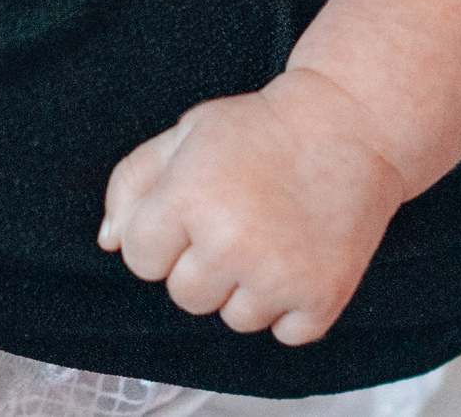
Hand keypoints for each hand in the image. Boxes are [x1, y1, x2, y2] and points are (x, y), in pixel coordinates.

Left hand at [96, 68, 411, 345]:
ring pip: (233, 319)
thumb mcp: (185, 134)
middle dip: (201, 264)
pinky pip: (284, 333)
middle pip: (184, 295)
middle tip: (236, 221)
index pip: (139, 258)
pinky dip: (291, 306)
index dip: (162, 236)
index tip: (191, 211)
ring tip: (270, 237)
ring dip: (246, 288)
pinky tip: (299, 258)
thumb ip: (132, 183)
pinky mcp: (321, 298)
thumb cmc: (262, 129)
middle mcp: (231, 242)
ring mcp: (279, 276)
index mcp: (189, 198)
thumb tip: (108, 242)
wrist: (352, 126)